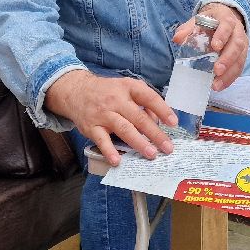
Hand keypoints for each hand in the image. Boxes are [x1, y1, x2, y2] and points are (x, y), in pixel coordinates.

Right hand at [44, 70, 175, 166]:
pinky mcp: (91, 127)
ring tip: (151, 154)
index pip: (148, 97)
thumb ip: (144, 102)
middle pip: (138, 117)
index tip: (173, 123)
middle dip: (155, 134)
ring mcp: (103, 114)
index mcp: (128, 88)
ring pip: (123, 129)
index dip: (162, 110)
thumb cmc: (107, 92)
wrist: (76, 91)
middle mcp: (116, 100)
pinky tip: (117, 161)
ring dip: (138, 142)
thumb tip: (159, 120)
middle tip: (167, 147)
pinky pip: (101, 140)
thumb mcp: (126, 88)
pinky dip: (109, 151)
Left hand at [173, 2, 247, 91]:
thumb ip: (188, 28)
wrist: (224, 19)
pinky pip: (239, 68)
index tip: (215, 46)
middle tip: (217, 70)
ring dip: (229, 73)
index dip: (222, 36)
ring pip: (240, 59)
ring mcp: (243, 45)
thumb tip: (177, 39)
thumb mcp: (198, 20)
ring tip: (216, 85)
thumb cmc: (210, 21)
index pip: (227, 26)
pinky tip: (220, 85)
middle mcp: (238, 32)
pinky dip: (230, 78)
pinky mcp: (242, 56)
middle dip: (228, 59)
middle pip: (237, 45)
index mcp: (227, 19)